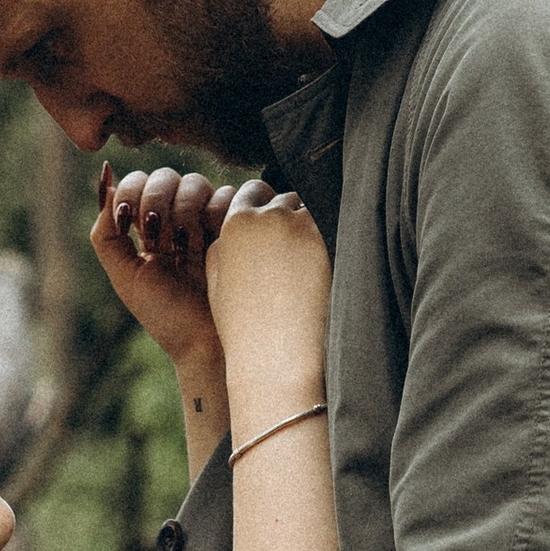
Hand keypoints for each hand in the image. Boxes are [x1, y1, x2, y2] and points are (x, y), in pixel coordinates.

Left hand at [90, 163, 237, 397]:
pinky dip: (218, 211)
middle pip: (165, 176)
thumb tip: (106, 179)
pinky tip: (213, 241)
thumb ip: (106, 232)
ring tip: (188, 245)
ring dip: (185, 209)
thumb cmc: (166, 315)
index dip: (133, 194)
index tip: (132, 225)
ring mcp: (210, 219)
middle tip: (161, 239)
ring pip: (196, 181)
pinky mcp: (238, 223)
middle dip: (157, 202)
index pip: (138, 181)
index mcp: (149, 227)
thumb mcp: (125, 276)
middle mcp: (179, 217)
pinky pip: (231, 194)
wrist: (210, 340)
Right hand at [205, 182, 331, 435]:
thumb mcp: (218, 283)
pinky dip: (330, 235)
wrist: (276, 357)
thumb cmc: (245, 329)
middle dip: (289, 215)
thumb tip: (234, 228)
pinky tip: (328, 261)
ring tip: (312, 258)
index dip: (264, 208)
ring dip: (310, 224)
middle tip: (296, 246)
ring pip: (309, 208)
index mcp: (234, 224)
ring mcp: (298, 225)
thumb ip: (222, 248)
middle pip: (284, 198)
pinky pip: (331, 222)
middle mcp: (265, 216)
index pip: (252, 193)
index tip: (274, 225)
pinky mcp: (326, 239)